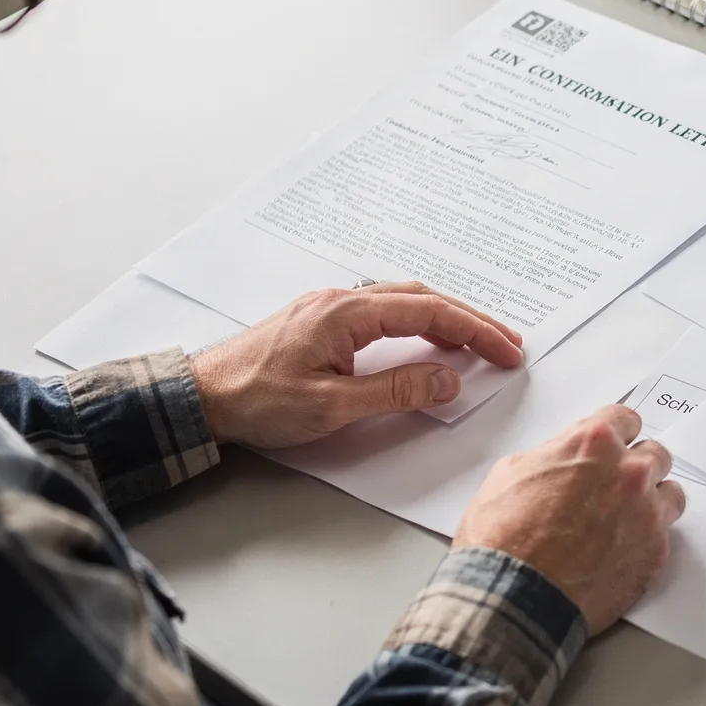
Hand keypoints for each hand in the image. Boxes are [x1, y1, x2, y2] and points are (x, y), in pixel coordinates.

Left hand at [189, 282, 523, 447]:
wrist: (198, 397)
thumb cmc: (256, 401)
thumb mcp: (331, 407)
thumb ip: (395, 391)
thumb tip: (447, 381)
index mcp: (348, 312)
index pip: (430, 312)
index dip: (476, 331)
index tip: (508, 351)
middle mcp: (342, 299)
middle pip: (424, 298)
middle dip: (471, 320)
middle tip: (507, 344)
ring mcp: (330, 307)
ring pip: (404, 301)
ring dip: (445, 319)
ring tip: (476, 343)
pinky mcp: (321, 320)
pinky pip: (383, 310)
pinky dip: (417, 322)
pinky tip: (424, 340)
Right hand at [453, 404, 685, 632]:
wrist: (512, 597)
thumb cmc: (501, 539)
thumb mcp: (509, 472)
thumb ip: (551, 455)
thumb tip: (562, 459)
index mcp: (593, 443)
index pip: (626, 419)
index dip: (616, 434)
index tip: (613, 445)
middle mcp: (629, 472)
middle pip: (654, 454)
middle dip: (635, 467)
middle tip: (613, 487)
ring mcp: (647, 511)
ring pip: (669, 492)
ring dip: (651, 500)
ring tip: (625, 519)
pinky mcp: (655, 551)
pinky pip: (665, 534)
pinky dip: (647, 538)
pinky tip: (622, 550)